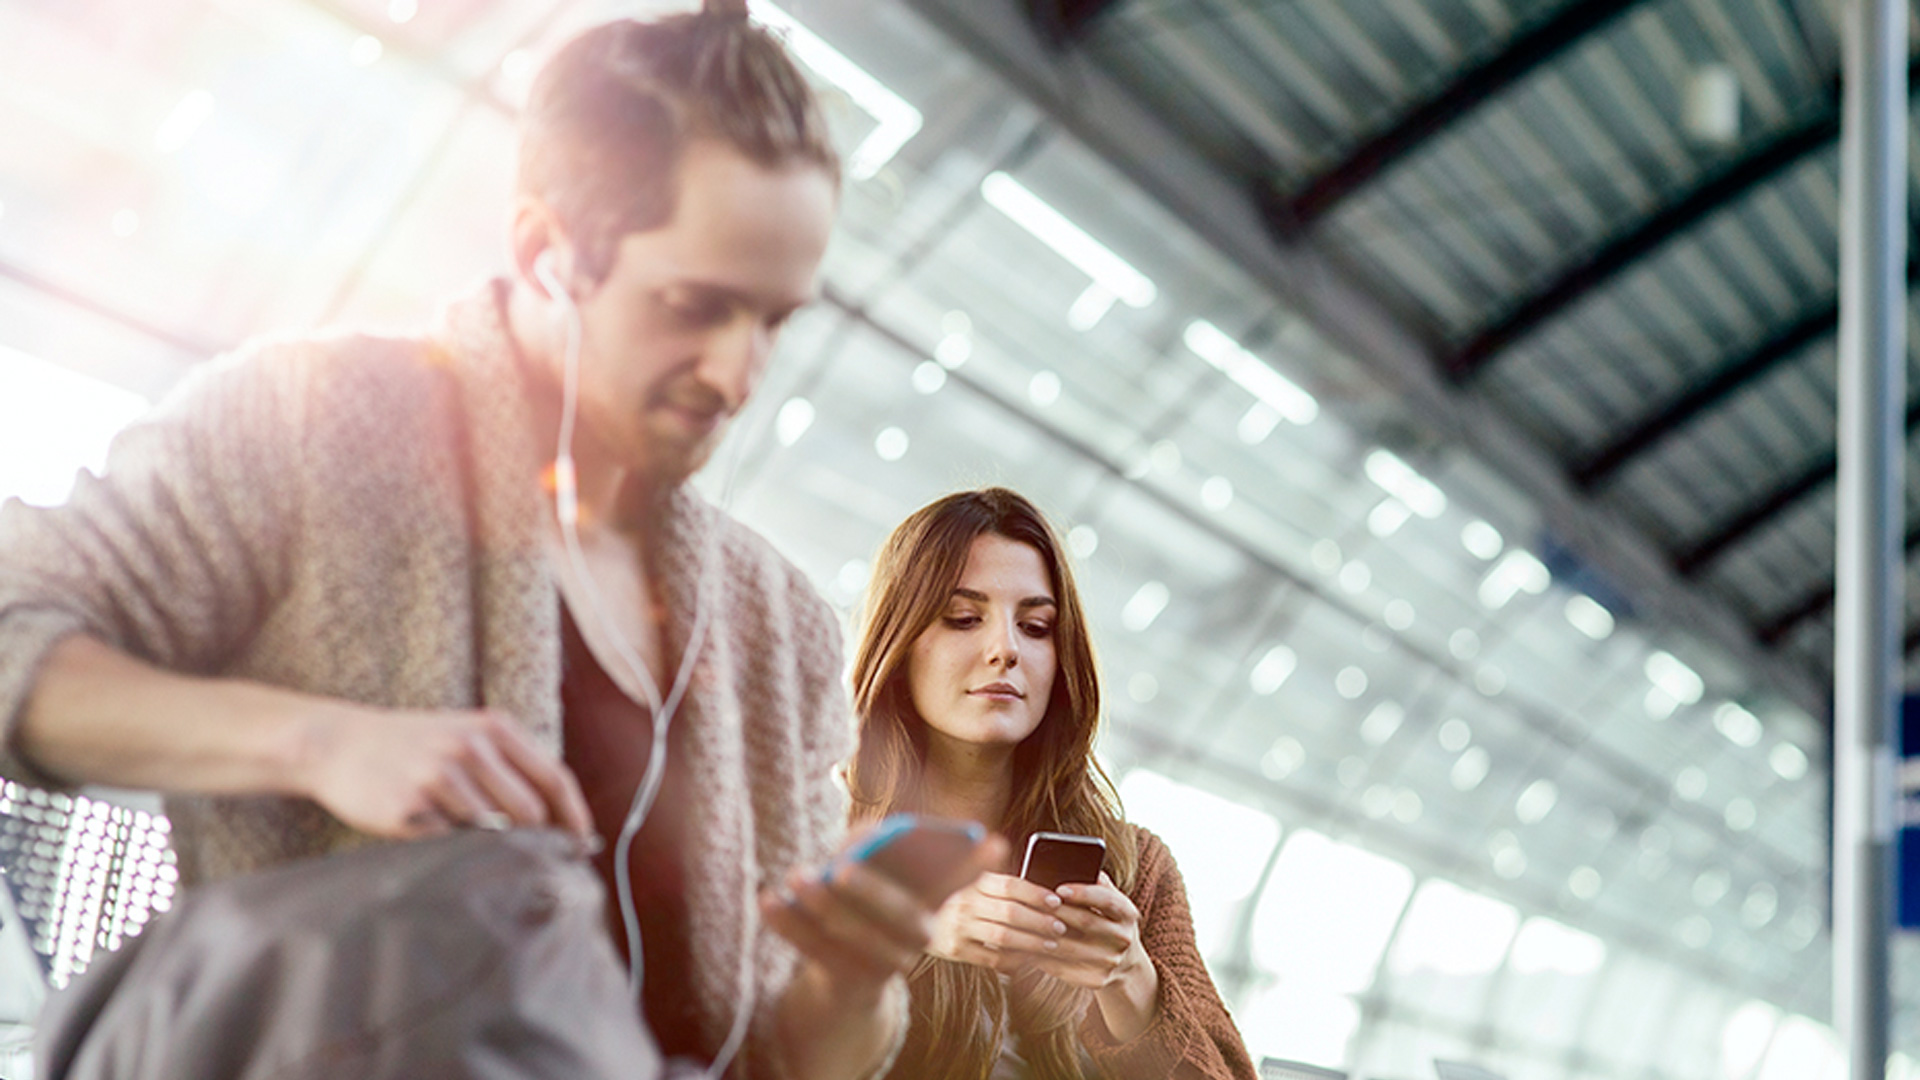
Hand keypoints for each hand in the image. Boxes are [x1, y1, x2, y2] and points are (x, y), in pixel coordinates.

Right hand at [299, 704, 592, 839]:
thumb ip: (511, 767)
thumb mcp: (466, 736)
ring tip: (470, 845)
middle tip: (526, 860)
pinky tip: (432, 839)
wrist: (338, 744)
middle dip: (533, 841)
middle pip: (530, 813)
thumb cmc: (414, 747)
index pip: (555, 778)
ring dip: (490, 849)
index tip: (582, 845)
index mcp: (494, 728)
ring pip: (493, 832)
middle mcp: (470, 748)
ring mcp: (439, 776)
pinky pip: (450, 844)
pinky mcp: (410, 807)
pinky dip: (450, 850)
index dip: (575, 817)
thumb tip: (560, 821)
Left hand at [761, 826, 1007, 999]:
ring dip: (821, 905)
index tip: (995, 841)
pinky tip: (769, 900)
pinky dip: (789, 925)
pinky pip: (816, 951)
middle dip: (872, 890)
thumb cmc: (865, 899)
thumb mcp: (874, 870)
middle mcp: (918, 937)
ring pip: (853, 935)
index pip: (959, 881)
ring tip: (795, 876)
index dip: (977, 865)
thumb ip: (870, 846)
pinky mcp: (850, 980)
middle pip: (901, 915)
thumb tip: (857, 846)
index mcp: (933, 903)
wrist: (849, 974)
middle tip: (840, 867)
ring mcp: (887, 964)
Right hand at [928, 871, 1073, 973]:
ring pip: (1003, 936)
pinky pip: (991, 957)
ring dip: (1032, 942)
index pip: (1010, 885)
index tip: (1056, 901)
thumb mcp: (970, 881)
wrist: (907, 917)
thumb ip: (997, 882)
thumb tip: (1036, 885)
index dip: (1036, 893)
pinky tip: (1029, 960)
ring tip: (1051, 944)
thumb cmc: (954, 897)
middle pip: (1011, 912)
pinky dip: (1014, 960)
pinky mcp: (954, 950)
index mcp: (972, 881)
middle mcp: (964, 902)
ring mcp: (958, 927)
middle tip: (1060, 927)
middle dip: (1040, 921)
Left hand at [1025, 873, 1147, 991]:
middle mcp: (1123, 938)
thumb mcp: (1110, 902)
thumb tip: (1073, 862)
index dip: (1083, 893)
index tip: (1060, 888)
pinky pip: (1065, 969)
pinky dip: (1043, 958)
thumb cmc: (1106, 921)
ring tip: (1022, 924)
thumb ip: (1096, 883)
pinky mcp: (1097, 980)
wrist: (1124, 964)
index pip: (1107, 899)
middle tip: (1031, 903)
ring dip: (1044, 936)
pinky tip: (1026, 948)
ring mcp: (1112, 961)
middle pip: (1087, 922)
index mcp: (1127, 913)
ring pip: (1071, 948)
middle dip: (1057, 912)